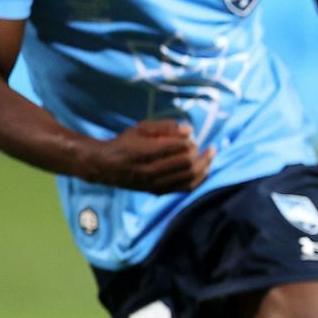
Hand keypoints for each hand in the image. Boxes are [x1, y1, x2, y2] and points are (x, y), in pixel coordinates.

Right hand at [85, 119, 213, 192]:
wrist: (106, 166)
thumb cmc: (126, 143)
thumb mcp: (141, 128)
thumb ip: (165, 126)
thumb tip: (190, 129)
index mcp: (146, 152)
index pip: (179, 148)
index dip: (190, 142)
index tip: (191, 137)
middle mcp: (151, 171)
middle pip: (187, 163)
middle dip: (200, 153)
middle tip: (205, 146)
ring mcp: (155, 184)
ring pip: (189, 177)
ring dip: (205, 165)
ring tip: (211, 154)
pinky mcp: (158, 191)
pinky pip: (185, 188)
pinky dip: (199, 179)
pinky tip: (205, 169)